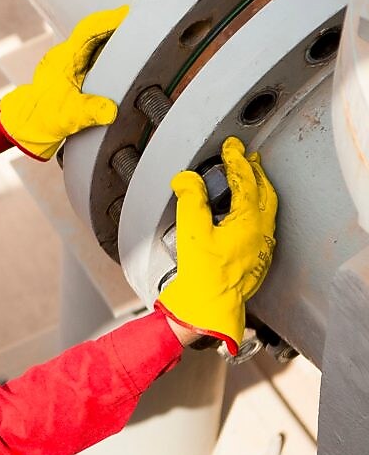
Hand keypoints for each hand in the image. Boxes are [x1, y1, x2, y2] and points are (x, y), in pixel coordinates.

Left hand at [0, 5, 127, 159]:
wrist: (27, 125)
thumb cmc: (41, 118)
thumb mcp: (68, 117)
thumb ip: (89, 112)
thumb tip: (110, 110)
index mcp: (64, 59)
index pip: (88, 31)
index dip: (109, 21)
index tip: (129, 14)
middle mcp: (68, 55)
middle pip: (96, 31)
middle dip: (118, 25)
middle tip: (144, 23)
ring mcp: (72, 61)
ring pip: (97, 41)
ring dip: (116, 39)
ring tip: (141, 39)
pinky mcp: (77, 70)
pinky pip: (97, 53)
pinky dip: (111, 52)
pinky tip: (126, 58)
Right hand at [155, 137, 277, 353]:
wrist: (209, 307)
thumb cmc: (203, 275)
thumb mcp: (191, 231)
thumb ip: (190, 200)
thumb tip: (187, 179)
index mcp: (250, 221)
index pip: (246, 181)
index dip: (237, 160)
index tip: (231, 147)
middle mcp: (262, 232)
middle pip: (265, 192)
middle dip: (255, 172)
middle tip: (246, 158)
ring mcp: (262, 247)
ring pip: (267, 209)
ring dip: (258, 190)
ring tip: (249, 181)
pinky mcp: (257, 259)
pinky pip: (263, 225)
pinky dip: (256, 210)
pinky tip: (245, 215)